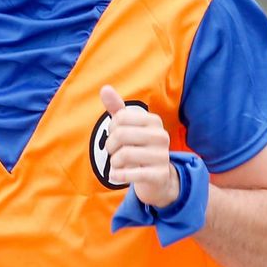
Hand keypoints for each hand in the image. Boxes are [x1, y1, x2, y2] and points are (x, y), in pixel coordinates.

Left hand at [100, 86, 179, 207]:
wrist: (157, 178)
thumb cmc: (139, 148)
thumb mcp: (129, 127)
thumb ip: (117, 109)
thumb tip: (105, 88)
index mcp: (154, 121)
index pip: (120, 117)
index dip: (111, 128)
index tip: (114, 136)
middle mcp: (161, 136)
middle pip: (121, 135)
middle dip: (110, 146)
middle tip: (112, 152)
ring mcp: (162, 156)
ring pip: (124, 155)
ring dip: (114, 162)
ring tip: (117, 164)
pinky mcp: (159, 175)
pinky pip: (132, 173)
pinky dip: (118, 175)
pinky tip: (116, 176)